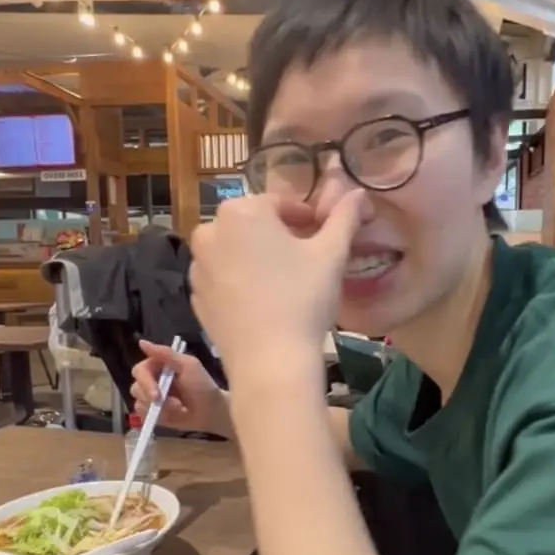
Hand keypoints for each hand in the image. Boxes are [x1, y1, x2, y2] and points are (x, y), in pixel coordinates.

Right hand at [130, 340, 231, 435]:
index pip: (139, 371)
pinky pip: (143, 416)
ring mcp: (151, 398)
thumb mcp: (188, 365)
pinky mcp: (153, 414)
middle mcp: (151, 380)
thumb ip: (166, 353)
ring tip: (178, 407)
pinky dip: (156, 417)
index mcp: (157, 365)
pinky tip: (172, 415)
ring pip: (138, 403)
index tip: (157, 394)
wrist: (212, 411)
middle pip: (135, 388)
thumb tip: (142, 342)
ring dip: (158, 408)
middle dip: (151, 398)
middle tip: (169, 403)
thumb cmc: (202, 385)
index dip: (145, 383)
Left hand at [189, 192, 364, 387]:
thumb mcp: (331, 254)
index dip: (305, 218)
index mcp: (241, 212)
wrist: (270, 363)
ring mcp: (198, 267)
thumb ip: (345, 217)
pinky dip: (239, 282)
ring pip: (233, 251)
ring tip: (284, 282)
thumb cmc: (303, 299)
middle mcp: (209, 231)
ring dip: (256, 257)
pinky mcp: (196, 297)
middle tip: (305, 260)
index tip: (322, 236)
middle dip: (278, 235)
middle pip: (252, 224)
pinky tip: (262, 302)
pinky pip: (221, 278)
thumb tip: (358, 192)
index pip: (279, 203)